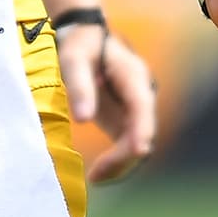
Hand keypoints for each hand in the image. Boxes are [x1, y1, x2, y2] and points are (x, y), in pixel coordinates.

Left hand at [56, 22, 156, 183]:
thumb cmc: (80, 45)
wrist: (87, 39)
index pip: (142, 106)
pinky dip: (117, 162)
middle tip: (96, 174)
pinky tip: (98, 174)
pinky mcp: (128, 121)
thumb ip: (79, 85)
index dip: (142, 129)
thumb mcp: (74, 59)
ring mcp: (137, 110)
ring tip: (95, 177)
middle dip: (124, 157)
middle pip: (143, 132)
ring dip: (121, 164)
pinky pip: (128, 147)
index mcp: (133, 75)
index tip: (138, 151)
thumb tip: (83, 119)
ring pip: (139, 145)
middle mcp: (142, 94)